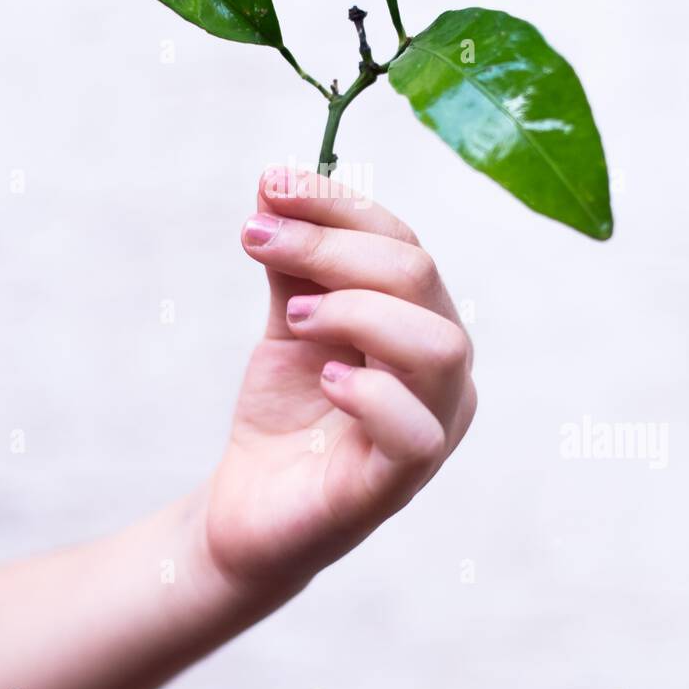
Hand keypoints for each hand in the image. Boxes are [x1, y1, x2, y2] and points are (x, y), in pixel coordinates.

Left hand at [204, 168, 475, 597]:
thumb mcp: (289, 320)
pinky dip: (371, 393)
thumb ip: (292, 259)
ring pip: (437, 343)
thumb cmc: (284, 413)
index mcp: (423, 323)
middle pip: (419, 277)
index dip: (338, 205)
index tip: (270, 185)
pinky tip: (323, 377)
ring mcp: (432, 428)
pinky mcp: (398, 483)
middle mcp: (443, 372)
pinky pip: (415, 431)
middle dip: (332, 245)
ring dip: (356, 310)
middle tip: (257, 239)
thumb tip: (275, 180)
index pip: (403, 242)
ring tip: (293, 315)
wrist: (245, 507)